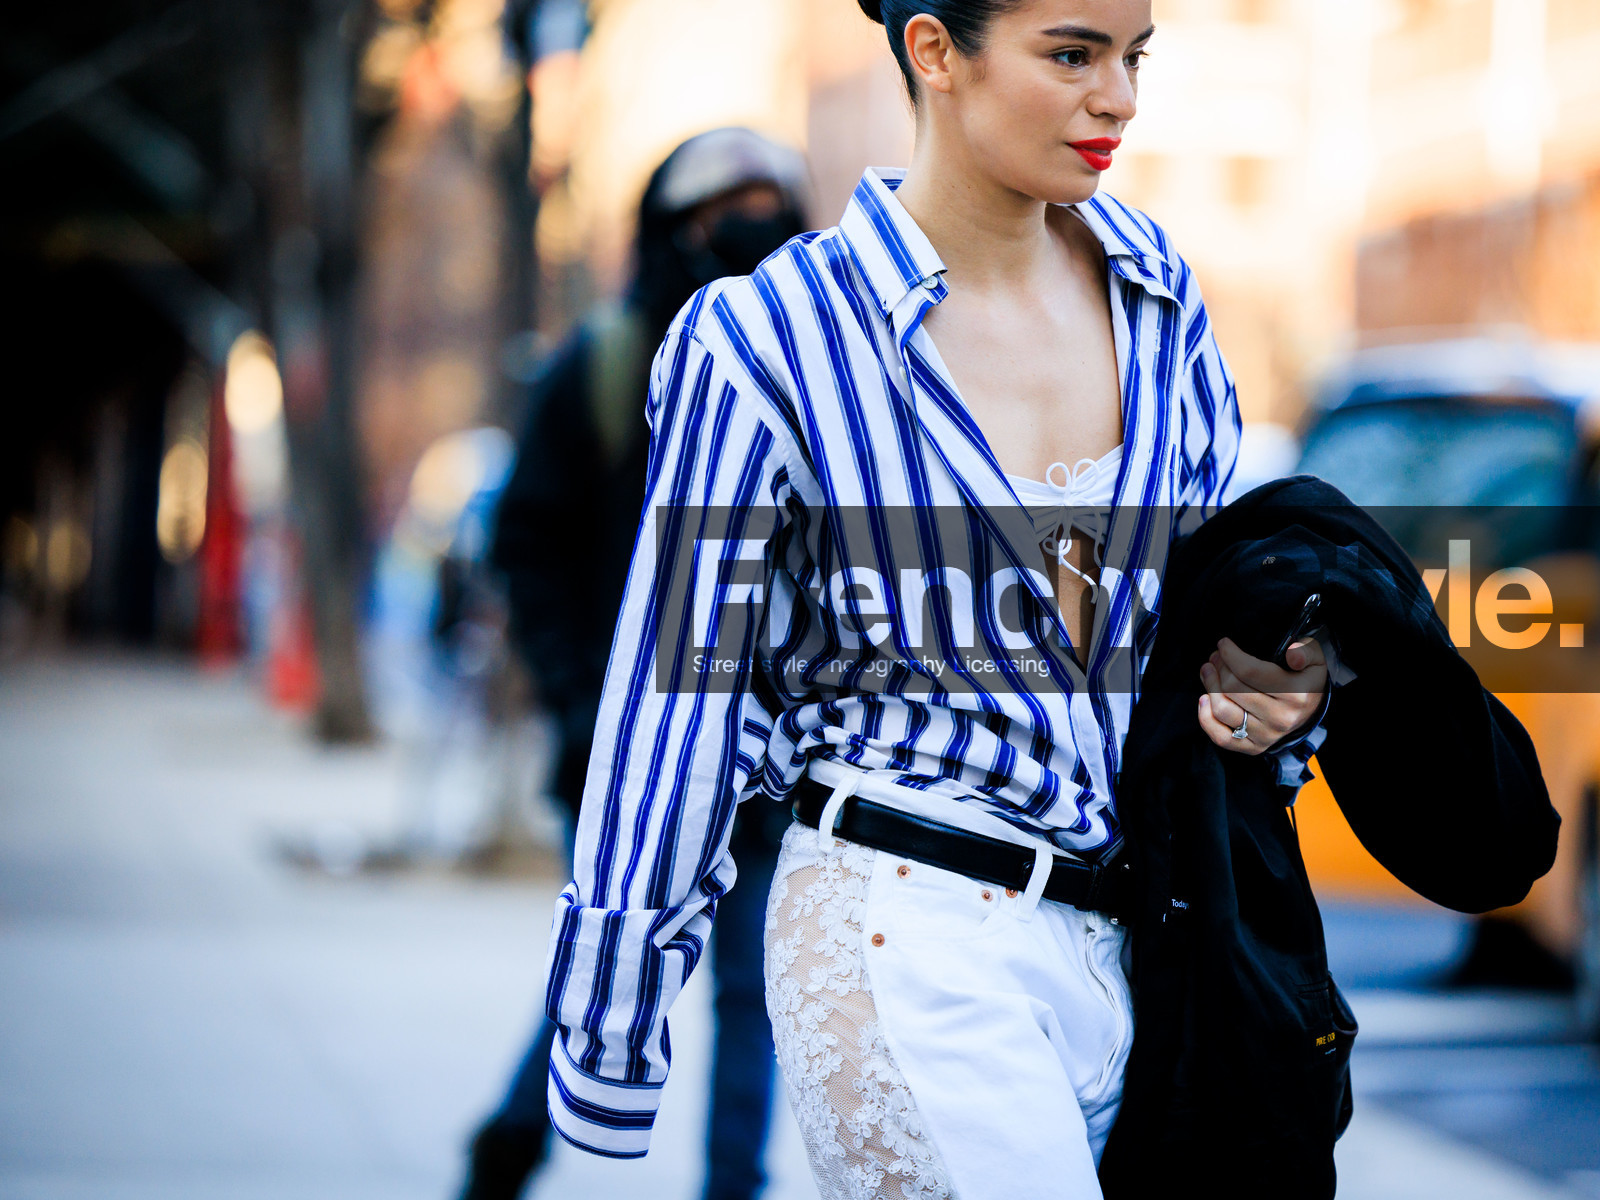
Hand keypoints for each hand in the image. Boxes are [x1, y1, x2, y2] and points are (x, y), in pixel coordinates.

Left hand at [1197, 637, 1328, 755]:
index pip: (1249, 671)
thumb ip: (1305, 650)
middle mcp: (1281, 717)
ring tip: (1209, 671)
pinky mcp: (1253, 747)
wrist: (1310, 710)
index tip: (1223, 644)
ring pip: (1222, 710)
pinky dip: (1206, 718)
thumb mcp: (1314, 658)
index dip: (1229, 654)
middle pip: (1232, 688)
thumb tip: (1292, 655)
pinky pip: (1221, 737)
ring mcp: (1266, 735)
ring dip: (1209, 686)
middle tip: (1215, 657)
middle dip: (1218, 667)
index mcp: (1295, 694)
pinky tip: (1205, 699)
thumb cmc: (1304, 679)